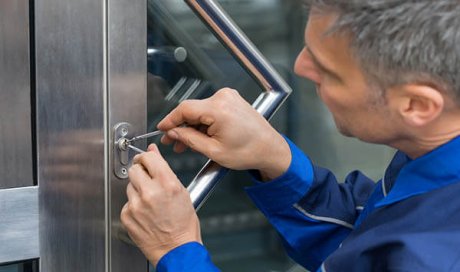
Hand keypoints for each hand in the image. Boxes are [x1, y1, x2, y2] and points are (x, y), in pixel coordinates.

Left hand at [120, 144, 201, 265]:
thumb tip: (153, 152)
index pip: (148, 157)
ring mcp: (136, 205)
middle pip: (134, 169)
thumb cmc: (183, 225)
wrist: (176, 250)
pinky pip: (126, 202)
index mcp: (167, 184)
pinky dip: (134, 205)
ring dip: (137, 189)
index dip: (146, 157)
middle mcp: (150, 193)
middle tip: (148, 180)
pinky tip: (145, 212)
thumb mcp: (181, 192)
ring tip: (150, 201)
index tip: (146, 159)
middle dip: (140, 172)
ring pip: (129, 185)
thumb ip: (165, 170)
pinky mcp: (127, 216)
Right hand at [157, 88, 290, 179]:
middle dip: (181, 127)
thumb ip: (189, 139)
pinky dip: (203, 122)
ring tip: (185, 144)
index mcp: (219, 109)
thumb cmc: (249, 152)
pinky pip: (210, 110)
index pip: (184, 109)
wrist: (270, 149)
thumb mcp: (214, 151)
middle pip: (192, 110)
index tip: (161, 129)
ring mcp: (229, 97)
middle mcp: (223, 98)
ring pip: (200, 111)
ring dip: (192, 126)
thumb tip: (173, 132)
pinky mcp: (232, 100)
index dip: (170, 120)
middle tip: (172, 142)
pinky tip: (198, 136)